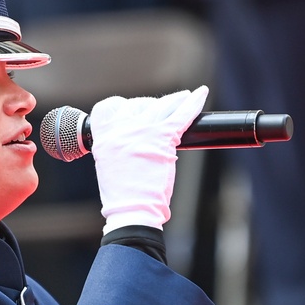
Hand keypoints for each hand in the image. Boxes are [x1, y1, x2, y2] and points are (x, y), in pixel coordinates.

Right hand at [90, 85, 208, 233]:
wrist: (133, 210)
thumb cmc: (122, 195)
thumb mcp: (108, 163)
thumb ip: (116, 144)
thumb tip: (132, 133)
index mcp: (103, 136)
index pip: (110, 106)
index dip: (123, 106)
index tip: (132, 108)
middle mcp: (120, 129)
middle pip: (138, 105)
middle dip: (150, 105)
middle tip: (161, 109)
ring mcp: (142, 131)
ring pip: (161, 106)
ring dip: (174, 100)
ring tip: (184, 96)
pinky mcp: (162, 138)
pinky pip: (181, 115)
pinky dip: (193, 103)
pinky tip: (201, 94)